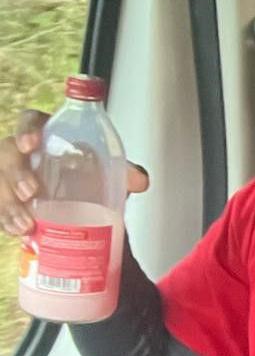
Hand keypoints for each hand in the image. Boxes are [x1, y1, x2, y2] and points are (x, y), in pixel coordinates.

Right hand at [1, 110, 149, 236]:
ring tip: (26, 224)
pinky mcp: (8, 201)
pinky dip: (6, 222)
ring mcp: (12, 178)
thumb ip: (124, 172)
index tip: (31, 144)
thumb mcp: (109, 172)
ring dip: (8, 205)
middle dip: (15, 173)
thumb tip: (140, 180)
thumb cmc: (91, 178)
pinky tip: (21, 233)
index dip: (26, 129)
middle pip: (7, 155)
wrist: (87, 208)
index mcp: (48, 135)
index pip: (30, 122)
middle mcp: (25, 154)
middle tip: (31, 192)